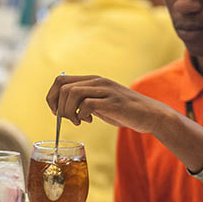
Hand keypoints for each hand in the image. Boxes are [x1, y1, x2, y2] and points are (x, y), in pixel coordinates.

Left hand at [45, 75, 167, 133]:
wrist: (150, 114)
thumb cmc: (125, 111)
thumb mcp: (102, 103)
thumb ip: (86, 101)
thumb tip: (63, 107)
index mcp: (93, 80)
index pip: (60, 80)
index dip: (52, 97)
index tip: (56, 112)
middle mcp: (98, 81)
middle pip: (63, 87)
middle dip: (58, 106)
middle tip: (67, 119)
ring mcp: (106, 90)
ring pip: (72, 94)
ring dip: (69, 112)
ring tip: (78, 121)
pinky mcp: (113, 102)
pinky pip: (87, 104)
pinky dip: (82, 115)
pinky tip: (88, 121)